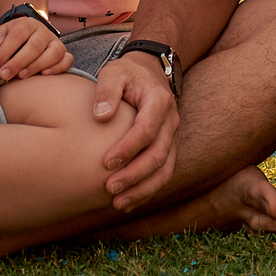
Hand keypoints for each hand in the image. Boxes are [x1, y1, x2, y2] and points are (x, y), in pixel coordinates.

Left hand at [0, 17, 72, 81]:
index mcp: (28, 24)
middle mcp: (44, 31)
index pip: (17, 35)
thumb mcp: (1, 34)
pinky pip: (67, 60)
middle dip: (18, 62)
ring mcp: (56, 42)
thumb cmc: (13, 39)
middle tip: (5, 75)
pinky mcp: (64, 53)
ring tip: (21, 76)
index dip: (5, 51)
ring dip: (36, 66)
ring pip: (53, 53)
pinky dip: (57, 68)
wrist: (30, 36)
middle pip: (34, 46)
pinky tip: (43, 75)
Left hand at [92, 50, 180, 210]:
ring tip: (118, 204)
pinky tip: (127, 203)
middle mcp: (171, 121)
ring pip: (165, 169)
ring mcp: (173, 137)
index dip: (128, 148)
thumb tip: (101, 116)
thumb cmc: (127, 74)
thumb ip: (107, 90)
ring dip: (143, 189)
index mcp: (159, 102)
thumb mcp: (114, 72)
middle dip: (135, 175)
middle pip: (158, 154)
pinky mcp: (169, 148)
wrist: (150, 72)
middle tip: (109, 188)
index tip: (105, 162)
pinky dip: (147, 191)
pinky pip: (163, 174)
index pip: (147, 130)